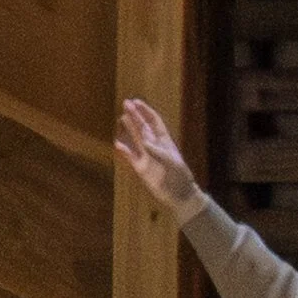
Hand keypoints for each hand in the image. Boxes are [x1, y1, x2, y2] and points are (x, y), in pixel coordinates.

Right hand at [115, 97, 202, 217]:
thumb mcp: (171, 162)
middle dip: (135, 115)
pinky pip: (130, 157)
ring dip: (129, 129)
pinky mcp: (141, 169)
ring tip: (122, 117)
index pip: (154, 122)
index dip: (146, 111)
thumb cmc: (180, 177)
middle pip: (142, 127)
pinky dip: (124, 150)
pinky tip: (116, 143)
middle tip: (125, 103)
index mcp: (165, 141)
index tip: (136, 102)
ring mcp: (147, 157)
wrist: (180, 195)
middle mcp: (154, 146)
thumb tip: (144, 139)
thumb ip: (157, 150)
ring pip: (135, 139)